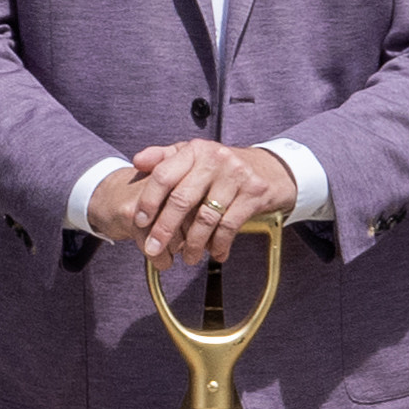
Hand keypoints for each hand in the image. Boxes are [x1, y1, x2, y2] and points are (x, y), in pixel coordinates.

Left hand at [92, 138, 297, 259]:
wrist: (272, 168)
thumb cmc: (222, 167)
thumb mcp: (194, 155)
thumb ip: (164, 158)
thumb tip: (137, 161)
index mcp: (194, 150)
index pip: (163, 175)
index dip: (149, 200)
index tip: (140, 222)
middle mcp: (214, 159)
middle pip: (181, 199)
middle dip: (165, 229)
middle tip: (154, 249)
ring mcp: (236, 175)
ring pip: (205, 217)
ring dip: (194, 243)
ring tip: (188, 258)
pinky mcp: (254, 192)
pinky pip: (229, 225)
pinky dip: (219, 244)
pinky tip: (215, 254)